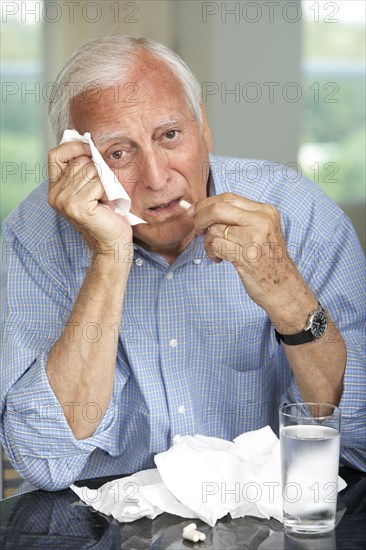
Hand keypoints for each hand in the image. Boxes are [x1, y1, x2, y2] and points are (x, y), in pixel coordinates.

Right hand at [48, 141, 131, 258]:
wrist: (113, 244)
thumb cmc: (108, 215)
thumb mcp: (92, 188)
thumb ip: (85, 169)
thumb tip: (90, 141)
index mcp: (55, 188)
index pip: (56, 154)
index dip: (74, 147)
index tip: (91, 151)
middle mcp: (55, 194)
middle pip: (80, 161)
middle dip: (98, 171)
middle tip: (104, 192)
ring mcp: (64, 201)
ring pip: (92, 170)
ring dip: (106, 183)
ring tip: (106, 199)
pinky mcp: (78, 207)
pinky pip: (99, 183)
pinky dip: (110, 191)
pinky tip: (108, 205)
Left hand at [191, 193, 317, 325]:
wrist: (283, 286)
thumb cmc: (267, 259)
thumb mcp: (260, 231)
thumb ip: (238, 217)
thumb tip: (204, 208)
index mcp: (265, 211)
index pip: (228, 198)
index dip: (206, 204)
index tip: (194, 212)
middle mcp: (262, 221)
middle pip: (218, 209)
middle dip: (200, 218)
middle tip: (197, 229)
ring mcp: (255, 238)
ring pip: (214, 229)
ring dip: (208, 242)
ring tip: (216, 251)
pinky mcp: (246, 256)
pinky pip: (216, 246)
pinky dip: (211, 252)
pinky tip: (218, 259)